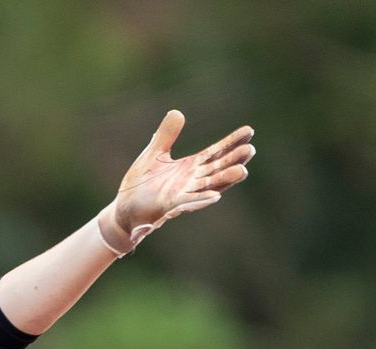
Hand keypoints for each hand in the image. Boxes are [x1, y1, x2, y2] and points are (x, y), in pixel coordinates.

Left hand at [98, 110, 254, 254]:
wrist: (124, 209)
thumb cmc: (141, 184)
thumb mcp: (154, 154)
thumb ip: (166, 136)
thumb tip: (177, 112)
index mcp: (190, 167)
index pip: (215, 153)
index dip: (231, 142)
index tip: (249, 131)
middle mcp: (191, 181)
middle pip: (218, 169)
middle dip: (234, 161)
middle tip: (250, 150)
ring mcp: (182, 194)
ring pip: (208, 187)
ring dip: (225, 180)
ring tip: (242, 172)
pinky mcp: (169, 206)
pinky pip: (188, 202)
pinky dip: (201, 199)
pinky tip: (216, 196)